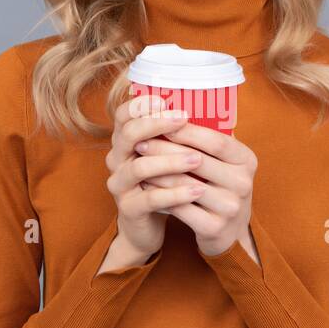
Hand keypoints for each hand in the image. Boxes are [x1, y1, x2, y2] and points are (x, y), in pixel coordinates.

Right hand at [103, 95, 207, 262]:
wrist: (146, 227)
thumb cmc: (162, 185)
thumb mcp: (166, 157)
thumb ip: (177, 137)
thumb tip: (211, 110)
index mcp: (125, 142)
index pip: (124, 115)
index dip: (141, 105)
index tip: (165, 100)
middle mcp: (117, 159)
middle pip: (129, 134)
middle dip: (157, 124)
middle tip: (184, 119)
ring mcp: (120, 185)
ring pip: (140, 167)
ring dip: (171, 161)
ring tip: (198, 160)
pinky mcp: (130, 208)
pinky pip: (151, 198)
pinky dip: (176, 193)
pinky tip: (197, 190)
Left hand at [133, 122, 258, 260]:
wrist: (229, 234)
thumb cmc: (220, 188)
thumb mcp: (226, 164)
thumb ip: (209, 141)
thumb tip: (175, 108)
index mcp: (247, 160)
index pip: (216, 141)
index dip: (187, 131)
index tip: (161, 121)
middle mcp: (243, 183)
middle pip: (197, 161)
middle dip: (165, 150)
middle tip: (140, 142)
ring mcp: (230, 207)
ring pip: (184, 185)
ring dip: (157, 172)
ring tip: (137, 163)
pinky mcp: (214, 228)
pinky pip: (180, 208)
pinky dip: (160, 195)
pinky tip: (145, 186)